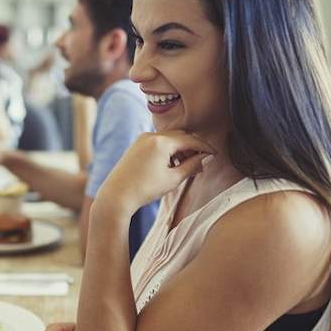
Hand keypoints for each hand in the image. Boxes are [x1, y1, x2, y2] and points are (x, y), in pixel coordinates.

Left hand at [97, 131, 215, 213]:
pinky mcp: (136, 145)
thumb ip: (192, 166)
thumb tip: (206, 158)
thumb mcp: (173, 179)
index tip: (214, 155)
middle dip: (192, 147)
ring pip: (169, 138)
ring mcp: (142, 139)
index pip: (190, 139)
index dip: (205, 147)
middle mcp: (151, 135)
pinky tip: (171, 165)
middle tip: (201, 162)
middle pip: (180, 136)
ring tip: (186, 166)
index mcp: (161, 141)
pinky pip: (158, 142)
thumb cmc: (144, 189)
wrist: (116, 196)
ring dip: (180, 148)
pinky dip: (168, 149)